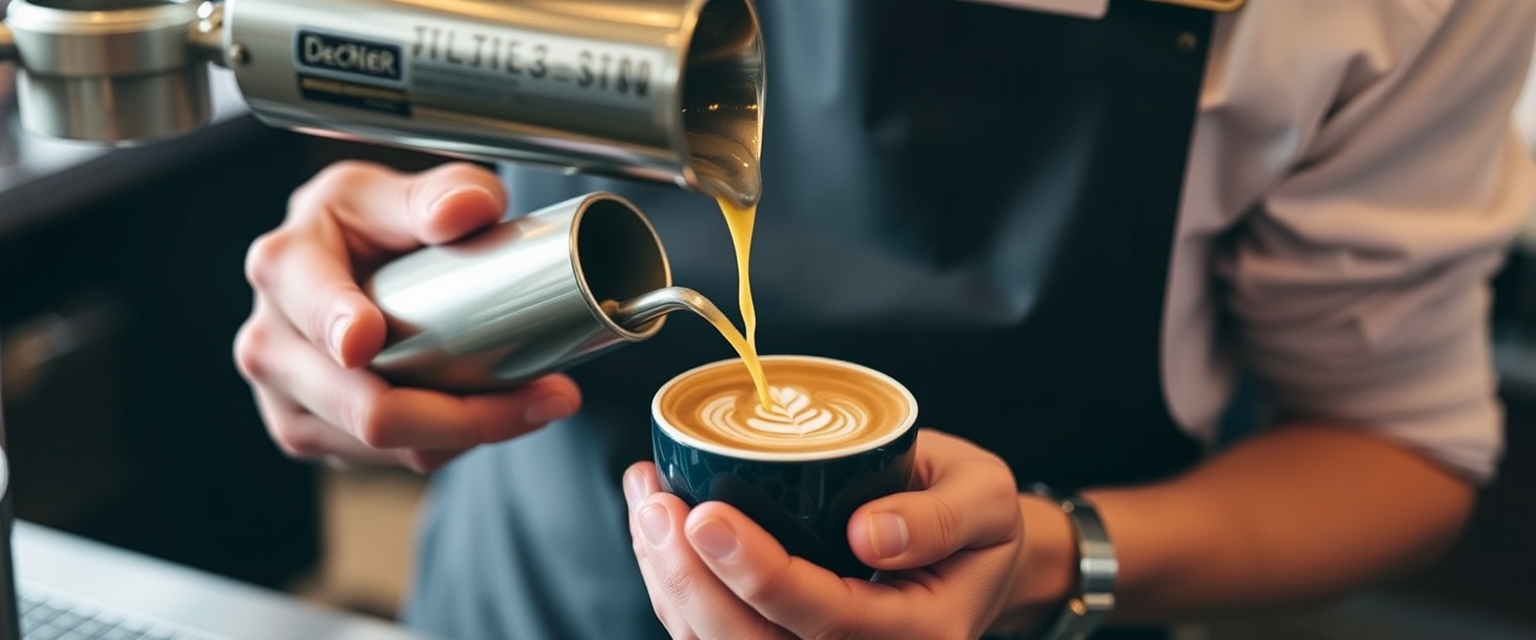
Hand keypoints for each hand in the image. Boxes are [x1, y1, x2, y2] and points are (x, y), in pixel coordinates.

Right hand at [234, 161, 581, 471]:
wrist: (343, 264)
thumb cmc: (369, 225)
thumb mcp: (397, 191)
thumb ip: (441, 191)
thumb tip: (467, 209)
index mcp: (285, 266)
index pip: (311, 309)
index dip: (338, 327)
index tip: (369, 340)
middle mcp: (270, 341)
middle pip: (367, 409)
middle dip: (468, 414)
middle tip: (551, 394)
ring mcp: (287, 398)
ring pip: (387, 447)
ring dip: (471, 434)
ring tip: (536, 400)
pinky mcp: (314, 433)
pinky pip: (391, 460)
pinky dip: (449, 443)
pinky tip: (487, 412)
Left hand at [623, 428, 1023, 638]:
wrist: (973, 553)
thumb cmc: (977, 523)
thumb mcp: (987, 499)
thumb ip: (941, 516)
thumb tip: (871, 533)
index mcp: (920, 632)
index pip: (826, 617)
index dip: (760, 574)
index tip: (709, 517)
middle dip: (690, 580)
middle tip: (657, 504)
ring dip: (668, 579)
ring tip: (646, 499)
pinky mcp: (781, 637)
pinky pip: (713, 632)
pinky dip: (672, 582)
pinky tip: (655, 522)